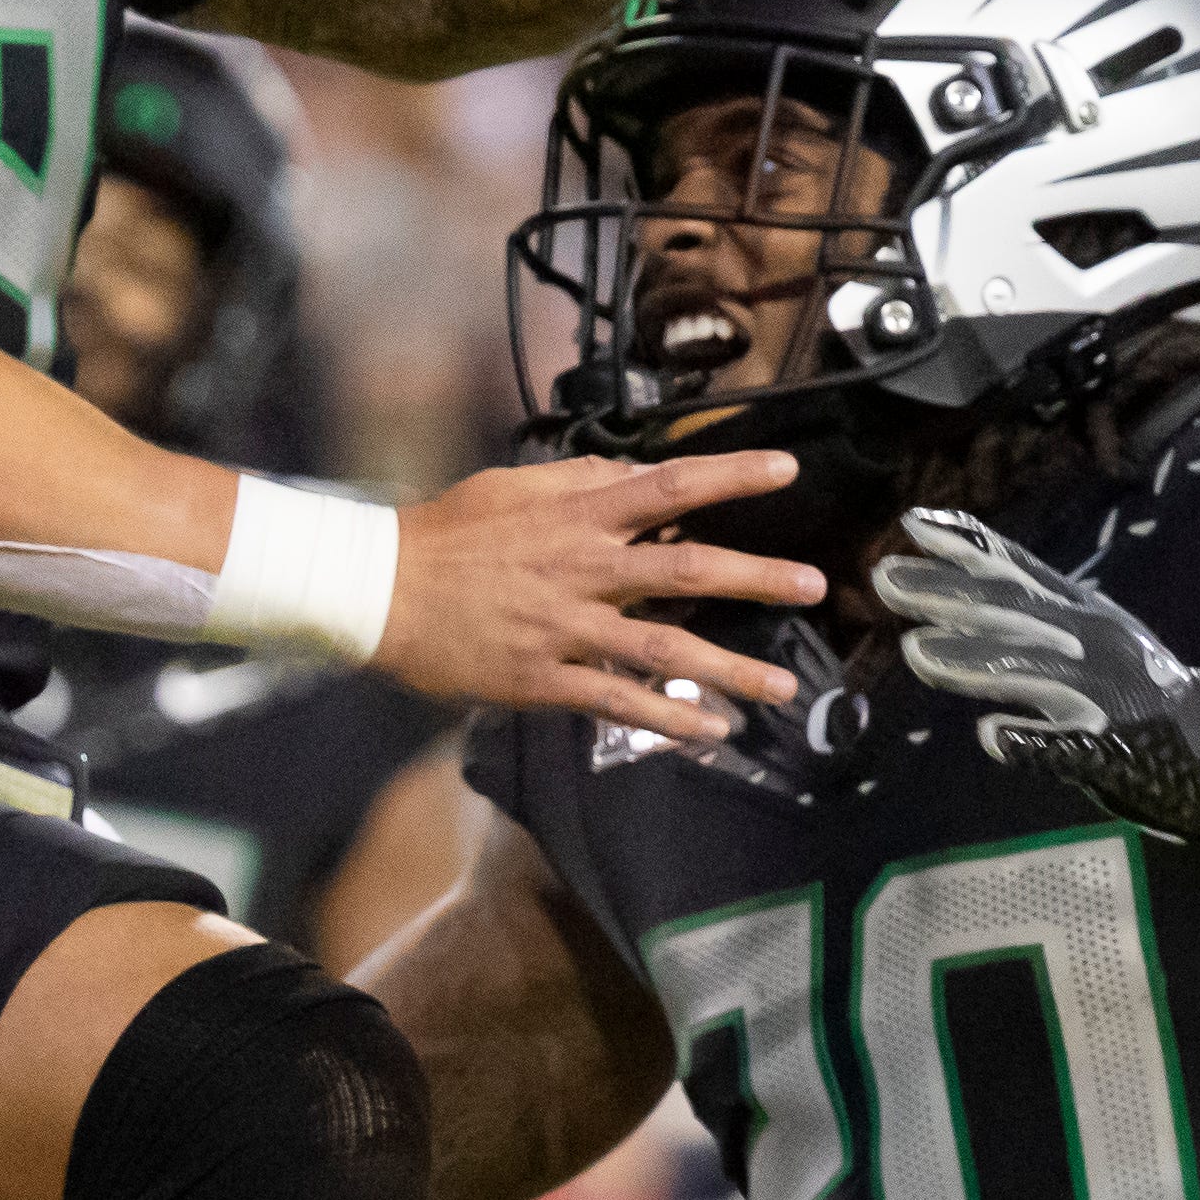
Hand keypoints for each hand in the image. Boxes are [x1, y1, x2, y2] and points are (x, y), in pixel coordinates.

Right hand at [375, 453, 829, 742]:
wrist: (382, 591)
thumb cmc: (446, 533)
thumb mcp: (513, 486)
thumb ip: (577, 478)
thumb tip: (629, 472)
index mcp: (578, 514)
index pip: (671, 485)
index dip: (732, 475)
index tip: (786, 468)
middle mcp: (584, 568)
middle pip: (690, 570)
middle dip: (759, 579)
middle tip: (816, 587)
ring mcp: (568, 627)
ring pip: (666, 649)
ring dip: (732, 670)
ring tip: (783, 689)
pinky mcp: (546, 677)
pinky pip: (619, 701)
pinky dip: (668, 718)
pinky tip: (711, 732)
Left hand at [874, 509, 1199, 845]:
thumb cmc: (1136, 687)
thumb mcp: (1086, 631)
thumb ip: (1028, 613)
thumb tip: (952, 595)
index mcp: (1079, 612)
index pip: (1016, 570)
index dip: (966, 545)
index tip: (914, 523)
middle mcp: (1089, 640)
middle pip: (1009, 613)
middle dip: (947, 594)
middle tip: (886, 580)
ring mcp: (1101, 692)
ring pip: (1028, 672)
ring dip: (972, 661)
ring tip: (916, 653)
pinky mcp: (1112, 746)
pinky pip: (1066, 745)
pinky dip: (1030, 741)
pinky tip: (992, 737)